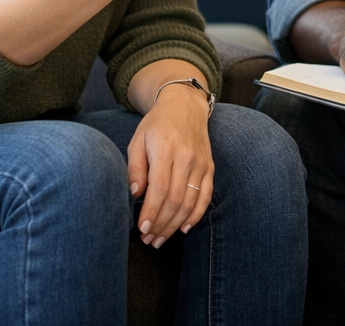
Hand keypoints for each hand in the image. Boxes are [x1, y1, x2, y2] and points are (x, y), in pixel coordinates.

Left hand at [128, 84, 213, 247]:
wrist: (185, 105)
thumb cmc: (156, 125)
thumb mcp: (137, 140)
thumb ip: (135, 168)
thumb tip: (136, 195)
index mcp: (166, 149)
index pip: (160, 188)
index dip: (152, 212)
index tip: (142, 229)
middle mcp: (186, 157)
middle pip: (176, 199)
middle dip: (161, 224)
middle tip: (148, 240)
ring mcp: (201, 163)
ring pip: (190, 202)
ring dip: (175, 225)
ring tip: (160, 239)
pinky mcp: (209, 167)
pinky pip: (206, 196)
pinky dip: (196, 215)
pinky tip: (184, 228)